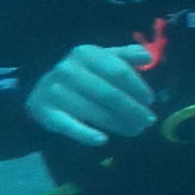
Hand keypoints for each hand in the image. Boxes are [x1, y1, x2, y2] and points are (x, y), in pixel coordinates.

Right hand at [27, 43, 155, 145]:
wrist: (44, 89)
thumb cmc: (85, 73)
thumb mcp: (104, 58)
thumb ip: (128, 55)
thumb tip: (148, 57)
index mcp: (85, 54)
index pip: (119, 72)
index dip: (138, 88)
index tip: (150, 101)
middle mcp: (67, 70)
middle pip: (109, 94)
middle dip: (133, 110)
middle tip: (148, 121)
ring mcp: (55, 91)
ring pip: (95, 111)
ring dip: (119, 124)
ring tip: (135, 130)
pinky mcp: (46, 113)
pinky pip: (69, 126)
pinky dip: (86, 134)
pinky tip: (102, 140)